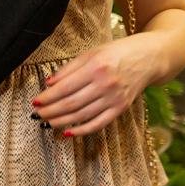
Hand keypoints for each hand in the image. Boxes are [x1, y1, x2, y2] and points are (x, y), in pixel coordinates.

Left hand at [31, 38, 160, 136]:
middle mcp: (105, 84)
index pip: (65, 87)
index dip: (48, 97)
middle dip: (51, 111)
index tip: (35, 102)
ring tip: (47, 122)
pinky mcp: (121, 108)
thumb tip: (48, 83)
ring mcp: (114, 98)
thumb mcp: (92, 53)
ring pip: (82, 115)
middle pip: (71, 103)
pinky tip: (68, 132)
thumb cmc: (118, 52)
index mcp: (96, 66)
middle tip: (37, 115)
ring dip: (61, 121)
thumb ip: (69, 68)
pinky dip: (82, 130)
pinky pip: (98, 123)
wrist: (149, 58)